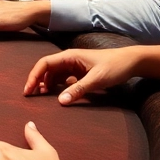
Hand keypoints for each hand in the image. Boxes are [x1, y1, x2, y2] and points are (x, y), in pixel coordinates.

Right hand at [24, 45, 159, 104]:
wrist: (131, 62)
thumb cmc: (114, 66)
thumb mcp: (96, 79)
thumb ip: (78, 90)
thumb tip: (60, 102)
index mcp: (69, 56)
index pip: (44, 63)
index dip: (34, 76)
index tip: (28, 90)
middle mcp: (69, 60)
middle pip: (46, 69)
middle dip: (37, 81)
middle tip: (31, 96)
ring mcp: (74, 66)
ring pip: (54, 75)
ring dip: (47, 85)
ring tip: (43, 97)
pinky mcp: (80, 73)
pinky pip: (64, 79)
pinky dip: (58, 87)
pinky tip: (58, 95)